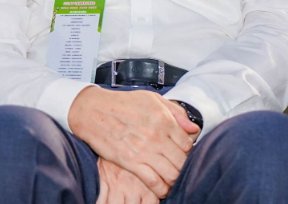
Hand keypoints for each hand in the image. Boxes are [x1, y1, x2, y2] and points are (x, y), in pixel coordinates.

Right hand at [69, 88, 197, 198]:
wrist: (94, 111)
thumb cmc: (123, 103)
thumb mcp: (152, 99)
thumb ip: (176, 112)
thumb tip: (194, 128)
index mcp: (163, 119)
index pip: (188, 143)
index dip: (188, 150)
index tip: (182, 151)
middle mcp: (156, 136)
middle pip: (182, 161)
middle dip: (183, 166)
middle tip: (177, 166)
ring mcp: (144, 150)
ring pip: (171, 174)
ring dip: (174, 179)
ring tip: (171, 177)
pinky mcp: (131, 162)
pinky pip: (154, 182)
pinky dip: (161, 189)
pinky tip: (162, 188)